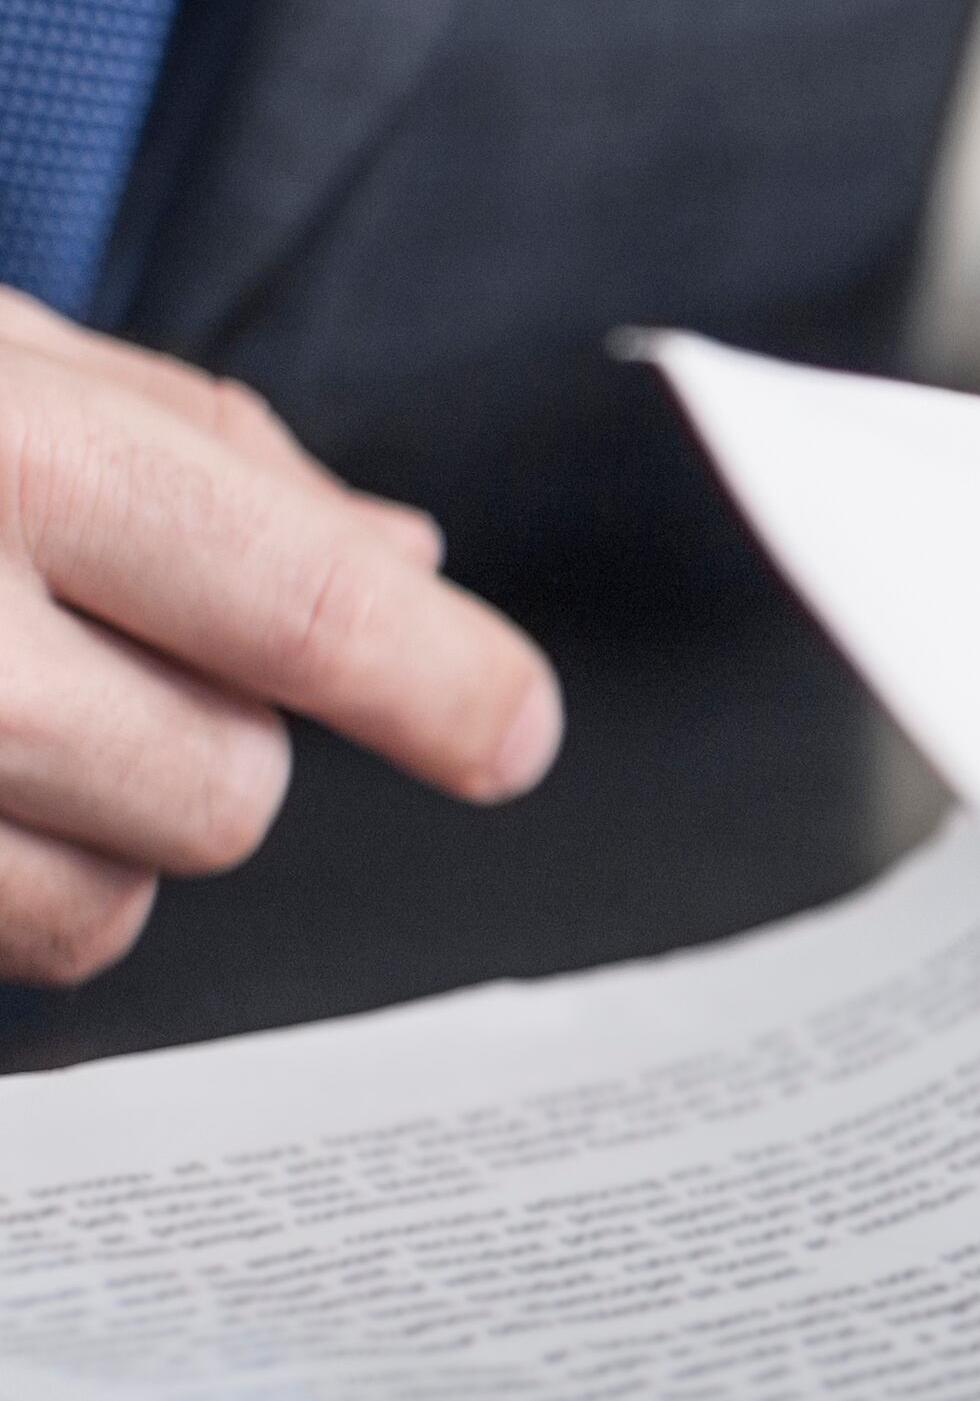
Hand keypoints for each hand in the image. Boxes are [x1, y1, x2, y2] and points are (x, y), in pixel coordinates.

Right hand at [0, 292, 559, 975]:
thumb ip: (198, 448)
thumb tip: (405, 558)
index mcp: (11, 455)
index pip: (311, 612)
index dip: (444, 686)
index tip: (508, 728)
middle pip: (227, 788)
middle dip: (202, 743)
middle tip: (82, 653)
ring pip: (106, 909)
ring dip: (83, 837)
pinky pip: (1, 952)